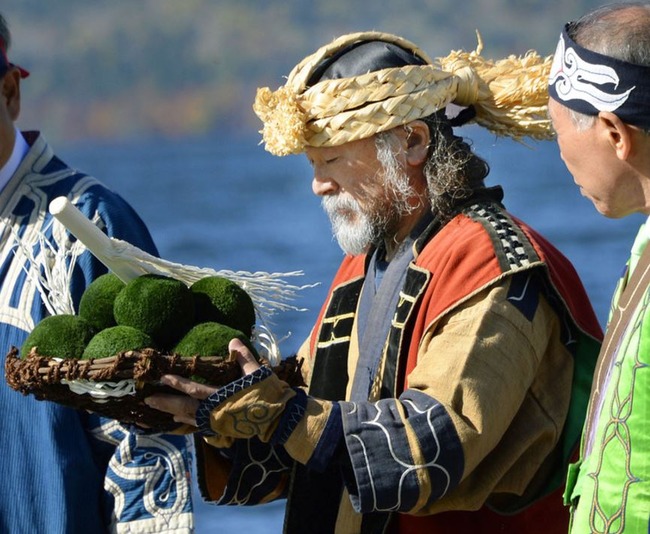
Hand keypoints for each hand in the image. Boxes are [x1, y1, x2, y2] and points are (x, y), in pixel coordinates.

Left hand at [144, 338, 260, 427]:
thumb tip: (233, 341)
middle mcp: (216, 411)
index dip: (178, 383)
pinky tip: (179, 418)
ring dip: (173, 412)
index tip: (162, 377)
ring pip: (190, 417)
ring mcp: (218, 421)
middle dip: (166, 403)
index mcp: (223, 396)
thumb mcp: (258, 373)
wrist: (279, 419)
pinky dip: (187, 420)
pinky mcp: (222, 428)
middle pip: (186, 407)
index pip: (195, 389)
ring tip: (158, 409)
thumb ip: (244, 358)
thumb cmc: (269, 394)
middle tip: (148, 400)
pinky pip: (199, 424)